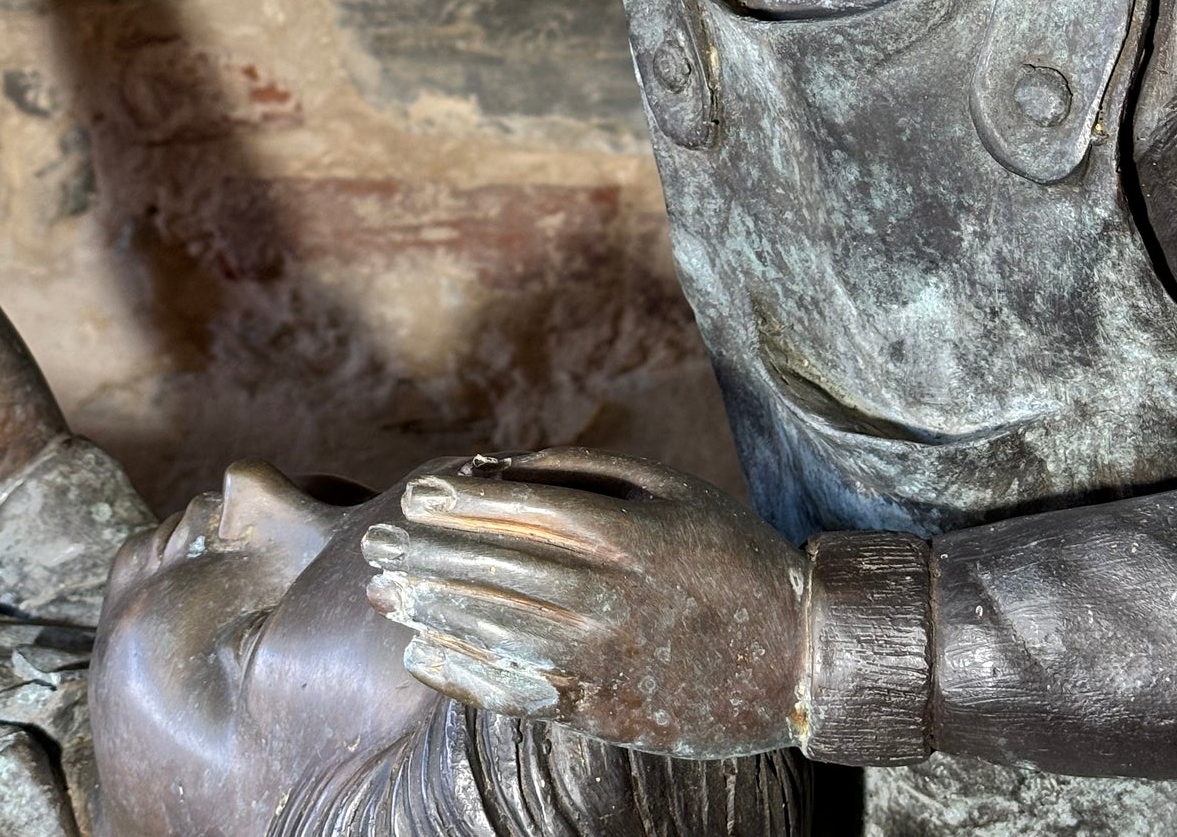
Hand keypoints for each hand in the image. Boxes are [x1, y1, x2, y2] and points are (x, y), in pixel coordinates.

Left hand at [362, 448, 806, 758]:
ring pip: (494, 627)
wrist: (801, 655)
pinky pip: (516, 690)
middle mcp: (605, 592)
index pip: (519, 511)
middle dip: (427, 555)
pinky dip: (463, 673)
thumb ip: (589, 472)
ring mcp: (602, 656)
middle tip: (375, 546)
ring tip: (385, 595)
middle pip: (495, 567)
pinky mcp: (603, 710)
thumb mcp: (673, 488)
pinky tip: (422, 655)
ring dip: (431, 610)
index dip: (458, 504)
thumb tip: (507, 466)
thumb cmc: (731, 555)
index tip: (414, 498)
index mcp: (624, 531)